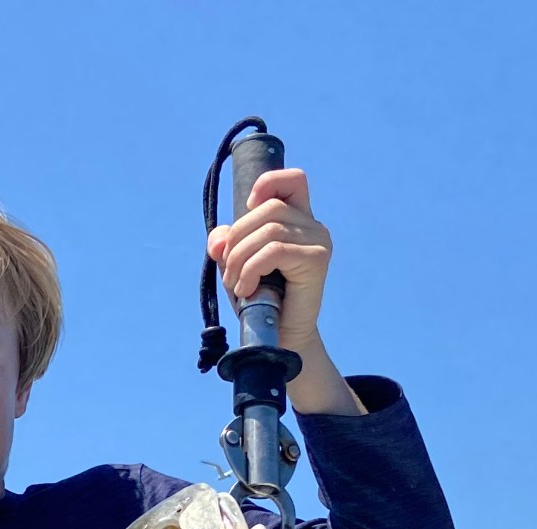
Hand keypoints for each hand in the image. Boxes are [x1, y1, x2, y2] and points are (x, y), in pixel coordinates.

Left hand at [206, 167, 361, 414]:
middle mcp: (313, 226)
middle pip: (268, 209)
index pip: (293, 180)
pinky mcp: (317, 260)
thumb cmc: (260, 301)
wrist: (279, 339)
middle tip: (229, 272)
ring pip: (268, 230)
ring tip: (236, 284)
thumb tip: (218, 239)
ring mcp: (318, 242)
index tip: (247, 206)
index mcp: (298, 220)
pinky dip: (251, 269)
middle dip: (237, 239)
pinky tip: (246, 290)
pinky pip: (274, 250)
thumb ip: (227, 244)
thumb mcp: (237, 265)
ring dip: (240, 259)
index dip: (268, 183)